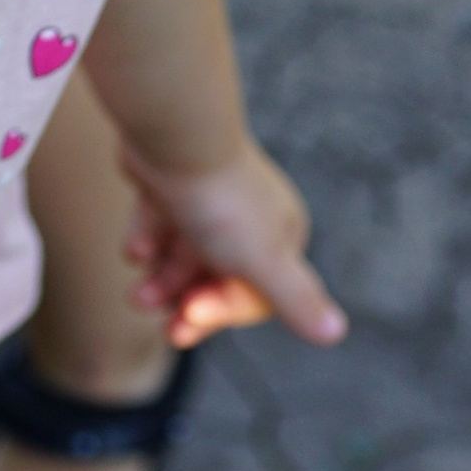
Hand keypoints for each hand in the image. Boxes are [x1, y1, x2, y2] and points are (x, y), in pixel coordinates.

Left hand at [118, 134, 345, 351]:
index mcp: (279, 235)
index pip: (256, 292)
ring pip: (183, 254)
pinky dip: (146, 241)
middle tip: (166, 329)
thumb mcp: (265, 262)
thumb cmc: (222, 204)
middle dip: (189, 303)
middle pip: (218, 276)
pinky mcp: (170, 183)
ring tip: (137, 296)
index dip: (223, 312)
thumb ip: (298, 301)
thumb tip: (335, 333)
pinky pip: (158, 222)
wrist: (174, 136)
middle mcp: (247, 216)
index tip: (191, 317)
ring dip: (162, 281)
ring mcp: (207, 199)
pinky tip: (135, 249)